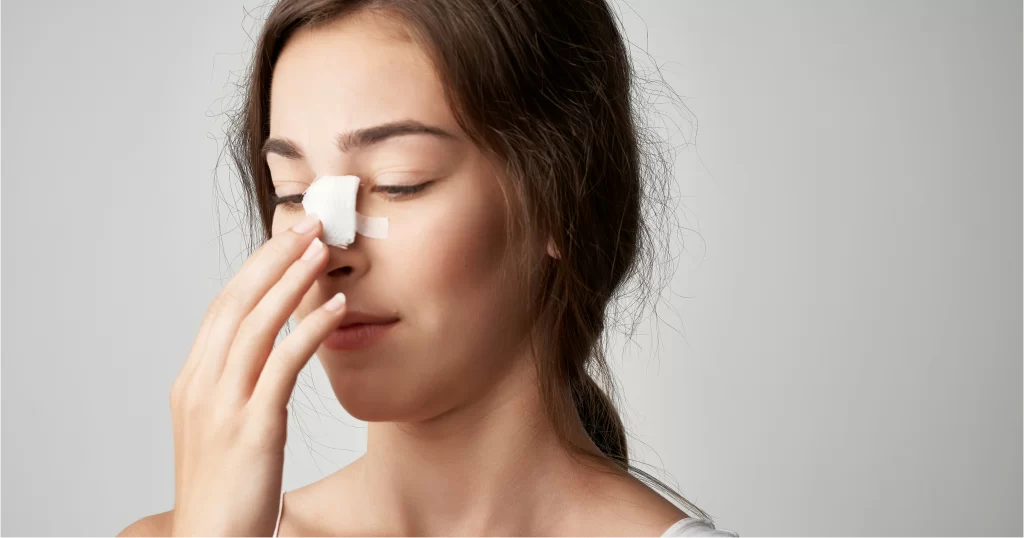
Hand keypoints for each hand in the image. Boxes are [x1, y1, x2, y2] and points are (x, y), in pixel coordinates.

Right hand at [169, 215, 345, 536]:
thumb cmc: (226, 492)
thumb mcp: (226, 428)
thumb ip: (241, 386)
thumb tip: (272, 349)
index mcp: (193, 383)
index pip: (223, 308)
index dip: (256, 267)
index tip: (287, 238)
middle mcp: (201, 387)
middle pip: (236, 304)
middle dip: (274, 258)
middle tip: (310, 223)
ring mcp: (222, 408)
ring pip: (256, 325)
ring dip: (292, 281)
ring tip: (324, 249)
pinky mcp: (252, 431)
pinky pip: (282, 367)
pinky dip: (309, 331)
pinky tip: (336, 309)